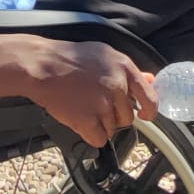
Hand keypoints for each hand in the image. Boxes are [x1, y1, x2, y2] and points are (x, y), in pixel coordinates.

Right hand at [25, 38, 155, 146]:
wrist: (42, 65)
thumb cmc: (70, 58)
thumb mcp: (104, 54)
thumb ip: (127, 71)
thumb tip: (150, 79)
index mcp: (124, 67)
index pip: (150, 97)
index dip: (149, 110)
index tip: (144, 115)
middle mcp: (117, 85)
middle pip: (127, 117)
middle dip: (114, 115)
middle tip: (95, 103)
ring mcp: (103, 103)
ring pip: (112, 129)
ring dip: (100, 124)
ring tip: (84, 106)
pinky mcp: (87, 120)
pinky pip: (99, 139)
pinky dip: (90, 134)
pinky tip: (80, 119)